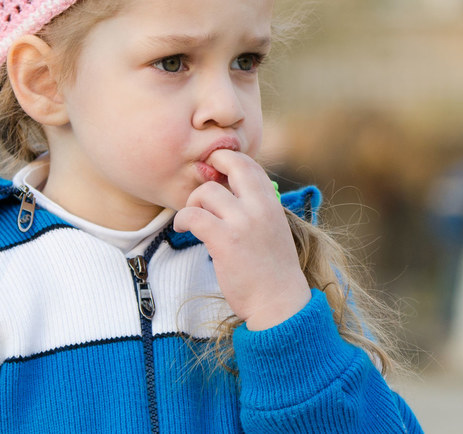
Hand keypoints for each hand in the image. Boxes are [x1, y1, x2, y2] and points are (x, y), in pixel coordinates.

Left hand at [173, 149, 310, 329]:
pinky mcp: (225, 240)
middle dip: (211, 165)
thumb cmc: (272, 270)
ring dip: (192, 202)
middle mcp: (260, 207)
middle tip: (200, 181)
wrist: (279, 303)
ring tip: (192, 218)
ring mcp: (243, 222)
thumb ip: (256, 207)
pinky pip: (194, 215)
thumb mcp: (272, 229)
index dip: (230, 160)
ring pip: (206, 192)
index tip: (216, 170)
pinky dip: (183, 219)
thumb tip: (229, 190)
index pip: (251, 165)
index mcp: (272, 204)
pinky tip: (183, 228)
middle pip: (232, 165)